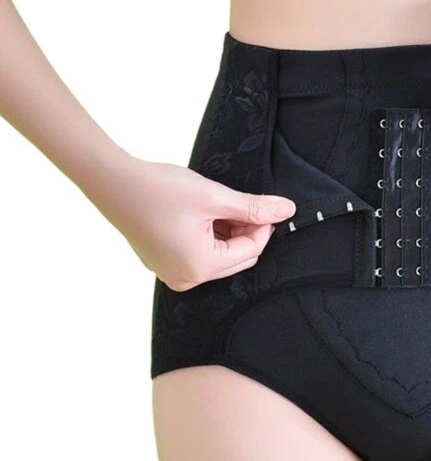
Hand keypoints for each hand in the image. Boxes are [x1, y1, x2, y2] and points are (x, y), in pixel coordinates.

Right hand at [94, 156, 295, 291]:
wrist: (112, 181)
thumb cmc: (160, 188)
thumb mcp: (214, 196)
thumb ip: (254, 206)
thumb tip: (288, 210)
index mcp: (200, 267)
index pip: (251, 251)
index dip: (263, 226)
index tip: (266, 204)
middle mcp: (186, 279)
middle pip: (237, 259)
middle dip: (245, 231)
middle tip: (240, 203)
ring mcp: (172, 273)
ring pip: (220, 257)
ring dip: (228, 233)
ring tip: (217, 206)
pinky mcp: (163, 263)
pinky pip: (199, 255)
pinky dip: (208, 237)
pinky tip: (202, 214)